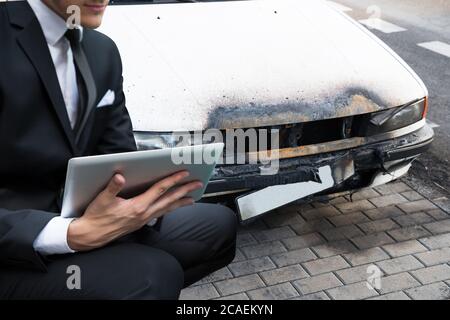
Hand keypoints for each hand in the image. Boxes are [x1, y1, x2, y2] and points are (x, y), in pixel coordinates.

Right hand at [67, 171, 201, 250]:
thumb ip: (112, 187)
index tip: (184, 173)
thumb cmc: (96, 217)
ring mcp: (144, 219)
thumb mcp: (102, 200)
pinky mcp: (140, 222)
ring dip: (180, 201)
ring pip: (167, 208)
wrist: (91, 236)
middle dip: (184, 191)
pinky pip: (160, 213)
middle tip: (197, 184)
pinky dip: (170, 209)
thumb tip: (120, 176)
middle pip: (169, 200)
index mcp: (137, 206)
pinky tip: (173, 206)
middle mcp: (144, 214)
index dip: (172, 180)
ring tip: (192, 197)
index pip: (159, 190)